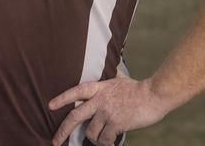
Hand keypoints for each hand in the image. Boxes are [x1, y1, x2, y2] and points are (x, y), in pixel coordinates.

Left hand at [49, 76, 167, 145]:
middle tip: (55, 140)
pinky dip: (106, 144)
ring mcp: (107, 112)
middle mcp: (100, 100)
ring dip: (95, 139)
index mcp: (100, 88)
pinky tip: (111, 143)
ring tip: (101, 140)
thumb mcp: (120, 78)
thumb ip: (111, 76)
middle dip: (63, 130)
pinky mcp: (116, 123)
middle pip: (75, 116)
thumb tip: (111, 66)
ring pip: (91, 132)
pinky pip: (104, 139)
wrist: (154, 95)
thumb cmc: (139, 88)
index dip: (62, 98)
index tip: (50, 105)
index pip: (76, 91)